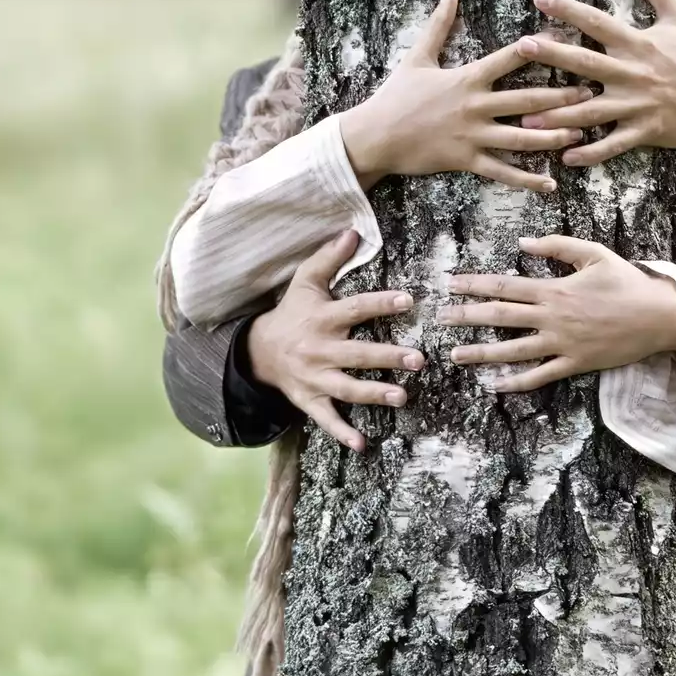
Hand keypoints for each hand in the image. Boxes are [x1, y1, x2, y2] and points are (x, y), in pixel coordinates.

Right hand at [247, 230, 426, 451]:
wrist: (257, 351)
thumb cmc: (291, 313)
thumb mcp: (305, 282)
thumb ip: (329, 258)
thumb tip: (353, 231)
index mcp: (322, 318)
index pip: (355, 308)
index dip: (380, 303)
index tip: (407, 300)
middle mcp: (320, 350)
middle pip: (357, 354)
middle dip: (387, 357)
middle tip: (418, 360)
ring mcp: (315, 378)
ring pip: (347, 388)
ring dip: (374, 393)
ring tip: (402, 397)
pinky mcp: (309, 400)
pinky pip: (326, 419)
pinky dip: (342, 433)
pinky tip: (362, 445)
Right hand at [337, 0, 591, 192]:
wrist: (374, 136)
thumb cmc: (395, 96)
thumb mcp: (417, 57)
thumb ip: (439, 24)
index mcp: (467, 78)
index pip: (510, 59)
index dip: (540, 48)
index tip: (568, 42)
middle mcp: (475, 106)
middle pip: (526, 100)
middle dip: (561, 96)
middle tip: (591, 92)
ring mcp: (472, 136)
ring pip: (521, 138)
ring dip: (552, 136)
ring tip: (579, 134)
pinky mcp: (465, 161)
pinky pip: (501, 172)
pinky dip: (526, 179)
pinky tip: (550, 184)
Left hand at [438, 235, 675, 392]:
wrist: (661, 316)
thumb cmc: (627, 282)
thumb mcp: (595, 253)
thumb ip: (557, 246)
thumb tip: (522, 242)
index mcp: (554, 289)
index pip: (504, 286)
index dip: (474, 285)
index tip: (450, 284)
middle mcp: (552, 318)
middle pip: (500, 316)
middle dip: (466, 317)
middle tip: (440, 319)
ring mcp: (561, 344)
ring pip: (513, 350)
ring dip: (481, 352)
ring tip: (455, 355)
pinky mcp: (574, 364)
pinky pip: (540, 376)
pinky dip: (516, 382)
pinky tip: (494, 385)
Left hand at [517, 0, 675, 165]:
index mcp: (636, 43)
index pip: (597, 22)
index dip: (569, 9)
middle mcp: (632, 72)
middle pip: (586, 63)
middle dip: (553, 55)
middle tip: (522, 47)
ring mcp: (636, 104)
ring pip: (592, 111)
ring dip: (559, 116)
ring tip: (525, 120)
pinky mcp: (642, 130)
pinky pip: (613, 144)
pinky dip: (591, 153)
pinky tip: (565, 157)